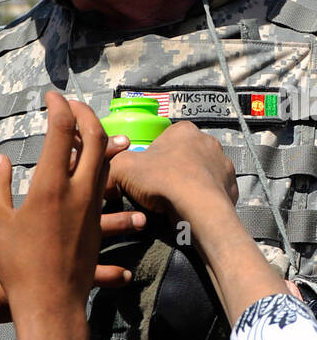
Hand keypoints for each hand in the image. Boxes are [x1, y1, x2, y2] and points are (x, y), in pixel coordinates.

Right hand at [0, 92, 111, 320]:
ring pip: (113, 172)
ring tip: (122, 144)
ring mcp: (93, 213)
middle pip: (94, 142)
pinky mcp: (99, 233)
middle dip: (89, 118)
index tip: (51, 97)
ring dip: (115, 154)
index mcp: (49, 186)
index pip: (60, 132)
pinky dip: (121, 204)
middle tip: (78, 110)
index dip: (58, 107)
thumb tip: (3, 161)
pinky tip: (129, 204)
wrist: (43, 303)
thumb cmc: (13, 263)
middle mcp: (77, 193)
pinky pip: (115, 212)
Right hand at [106, 120, 237, 223]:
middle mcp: (207, 141)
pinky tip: (191, 209)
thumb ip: (112, 164)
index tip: (143, 176)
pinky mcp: (232, 185)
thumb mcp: (122, 168)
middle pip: (181, 156)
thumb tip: (107, 173)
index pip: (161, 140)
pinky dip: (202, 198)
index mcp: (183, 130)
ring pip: (199, 173)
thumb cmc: (163, 182)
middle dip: (170, 170)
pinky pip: (213, 190)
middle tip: (156, 190)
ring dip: (188, 184)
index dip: (149, 159)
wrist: (198, 210)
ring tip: (174, 202)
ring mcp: (223, 163)